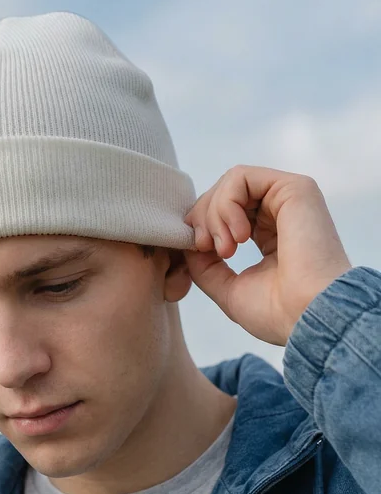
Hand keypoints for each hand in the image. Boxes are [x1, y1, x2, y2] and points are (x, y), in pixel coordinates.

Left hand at [182, 165, 352, 345]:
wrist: (306, 316)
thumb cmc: (276, 312)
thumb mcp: (227, 289)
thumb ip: (205, 265)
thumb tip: (187, 243)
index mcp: (269, 236)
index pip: (225, 213)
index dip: (201, 225)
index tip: (199, 250)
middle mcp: (280, 214)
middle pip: (224, 194)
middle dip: (203, 218)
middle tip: (205, 248)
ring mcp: (288, 199)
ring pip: (230, 183)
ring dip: (214, 213)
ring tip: (225, 248)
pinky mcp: (294, 188)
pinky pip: (241, 177)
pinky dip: (227, 203)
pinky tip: (238, 235)